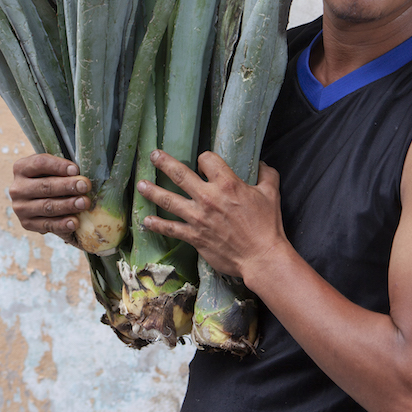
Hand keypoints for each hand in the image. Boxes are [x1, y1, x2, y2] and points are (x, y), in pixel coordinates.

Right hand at [9, 154, 91, 239]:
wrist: (36, 198)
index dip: (59, 166)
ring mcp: (21, 208)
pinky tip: (74, 222)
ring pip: (47, 206)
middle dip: (67, 186)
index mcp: (21, 168)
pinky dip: (62, 224)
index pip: (40, 163)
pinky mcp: (27, 224)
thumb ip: (62, 169)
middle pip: (45, 186)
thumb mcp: (50, 168)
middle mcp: (18, 188)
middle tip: (84, 186)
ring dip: (68, 205)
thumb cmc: (48, 178)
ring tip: (83, 203)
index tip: (76, 170)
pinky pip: (46, 225)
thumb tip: (81, 176)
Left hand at [137, 149, 288, 282]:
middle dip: (164, 162)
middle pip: (179, 174)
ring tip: (140, 184)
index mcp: (227, 183)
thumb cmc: (266, 225)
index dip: (205, 158)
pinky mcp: (194, 236)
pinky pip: (171, 228)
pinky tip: (146, 221)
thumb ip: (266, 174)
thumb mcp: (271, 193)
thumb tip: (261, 163)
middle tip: (153, 155)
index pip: (207, 159)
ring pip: (169, 200)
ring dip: (152, 191)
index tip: (204, 163)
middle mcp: (208, 197)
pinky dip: (157, 225)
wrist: (261, 257)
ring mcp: (198, 217)